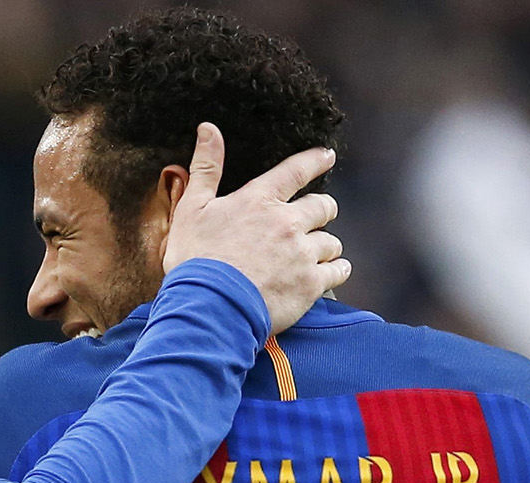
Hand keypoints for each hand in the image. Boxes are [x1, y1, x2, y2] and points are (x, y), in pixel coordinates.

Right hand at [161, 123, 348, 332]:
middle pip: (323, 206)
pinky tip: (326, 275)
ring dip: (326, 246)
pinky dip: (335, 271)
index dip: (315, 160)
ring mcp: (302, 254)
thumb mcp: (191, 209)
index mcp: (260, 201)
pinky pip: (338, 271)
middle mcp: (287, 222)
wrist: (208, 308)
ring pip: (332, 241)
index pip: (296, 170)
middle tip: (317, 218)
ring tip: (315, 255)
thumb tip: (208, 128)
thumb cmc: (195, 260)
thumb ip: (205, 168)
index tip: (327, 155)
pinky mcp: (310, 284)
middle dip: (323, 210)